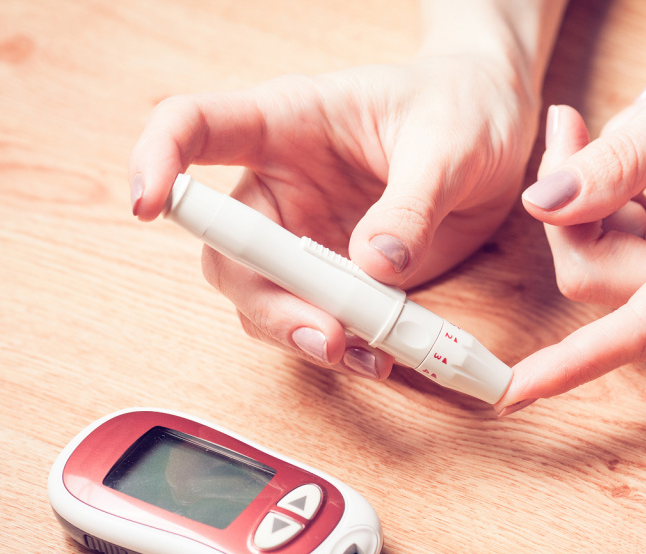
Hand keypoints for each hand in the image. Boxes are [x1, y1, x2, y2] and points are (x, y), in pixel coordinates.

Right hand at [129, 55, 539, 380]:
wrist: (497, 128)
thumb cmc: (462, 106)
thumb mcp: (447, 144)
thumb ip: (411, 204)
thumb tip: (376, 268)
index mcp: (287, 122)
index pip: (192, 126)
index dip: (157, 161)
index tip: (148, 205)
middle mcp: (282, 185)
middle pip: (228, 250)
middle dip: (265, 300)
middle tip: (323, 332)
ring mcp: (307, 235)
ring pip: (265, 299)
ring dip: (303, 334)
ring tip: (363, 354)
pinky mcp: (340, 276)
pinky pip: (317, 319)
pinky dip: (342, 347)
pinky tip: (380, 356)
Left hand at [496, 39, 645, 413]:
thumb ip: (618, 157)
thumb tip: (542, 204)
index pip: (637, 330)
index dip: (569, 363)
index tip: (514, 391)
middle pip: (598, 272)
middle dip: (569, 201)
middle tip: (572, 120)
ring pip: (605, 256)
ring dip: (594, 190)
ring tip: (636, 115)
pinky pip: (626, 245)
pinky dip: (616, 196)